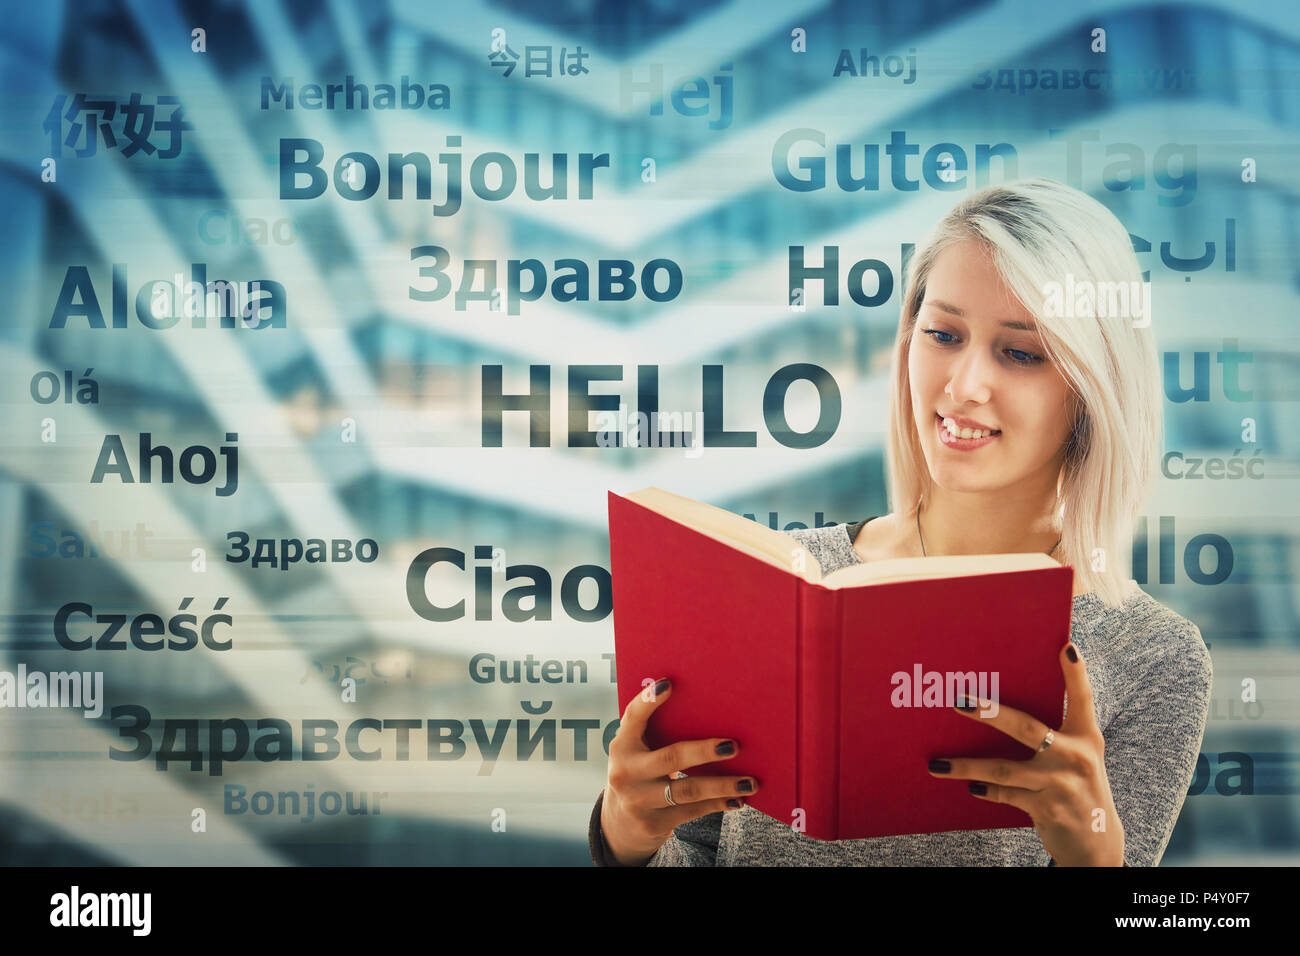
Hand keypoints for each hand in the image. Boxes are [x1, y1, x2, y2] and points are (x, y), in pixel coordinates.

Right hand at [600, 677, 756, 864]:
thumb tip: (708, 709)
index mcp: (622, 745)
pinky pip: (692, 811)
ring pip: (687, 790)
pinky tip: (738, 799)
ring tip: (749, 781)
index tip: (669, 683)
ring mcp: (638, 800)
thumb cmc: (640, 774)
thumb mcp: (638, 753)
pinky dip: (718, 804)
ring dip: (722, 785)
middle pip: (671, 758)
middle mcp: (626, 772)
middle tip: (733, 745)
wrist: (619, 825)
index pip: (633, 717)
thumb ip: (656, 733)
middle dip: (705, 751)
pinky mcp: (652, 823)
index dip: (648, 700)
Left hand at [927, 643, 1125, 865]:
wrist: (1098, 843)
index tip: (1066, 646)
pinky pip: (1005, 793)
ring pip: (1003, 769)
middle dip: (989, 712)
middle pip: (1026, 727)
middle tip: (958, 700)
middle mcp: (1076, 757)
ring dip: (966, 766)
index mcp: (1086, 738)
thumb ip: (1055, 734)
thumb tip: (1002, 707)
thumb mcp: (1079, 758)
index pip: (1082, 699)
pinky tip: (969, 786)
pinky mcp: (1047, 808)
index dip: (1075, 673)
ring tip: (936, 764)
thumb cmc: (1079, 788)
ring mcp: (1061, 784)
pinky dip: (985, 789)